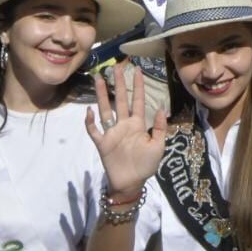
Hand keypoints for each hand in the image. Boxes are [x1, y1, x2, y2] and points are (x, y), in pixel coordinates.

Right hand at [85, 65, 167, 195]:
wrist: (131, 183)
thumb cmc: (146, 165)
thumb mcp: (159, 146)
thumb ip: (160, 128)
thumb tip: (162, 108)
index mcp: (138, 124)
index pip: (138, 101)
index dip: (138, 86)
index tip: (137, 70)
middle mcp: (124, 124)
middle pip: (120, 100)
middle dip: (118, 84)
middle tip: (116, 67)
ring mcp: (112, 132)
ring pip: (105, 110)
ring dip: (101, 95)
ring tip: (97, 79)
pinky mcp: (102, 143)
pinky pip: (94, 130)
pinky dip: (90, 122)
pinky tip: (89, 112)